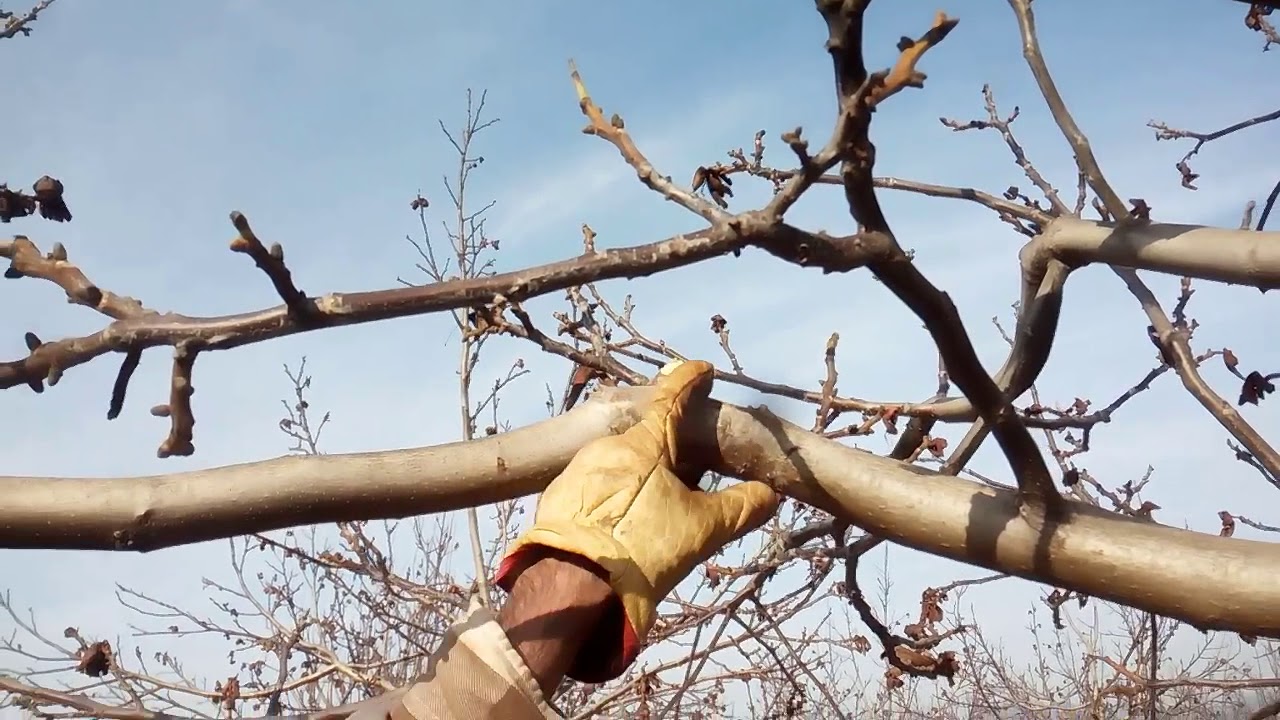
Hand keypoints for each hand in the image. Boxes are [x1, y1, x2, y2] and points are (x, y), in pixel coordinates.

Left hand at [495, 359, 779, 681]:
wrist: (574, 588)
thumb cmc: (644, 549)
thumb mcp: (702, 530)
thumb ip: (740, 507)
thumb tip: (769, 494)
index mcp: (644, 443)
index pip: (672, 397)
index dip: (690, 380)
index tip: (702, 370)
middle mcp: (606, 446)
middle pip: (645, 436)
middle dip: (669, 448)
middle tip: (691, 474)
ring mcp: (576, 470)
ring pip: (618, 461)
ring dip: (640, 474)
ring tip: (657, 509)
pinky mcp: (557, 498)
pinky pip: (593, 485)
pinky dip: (613, 494)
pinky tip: (624, 523)